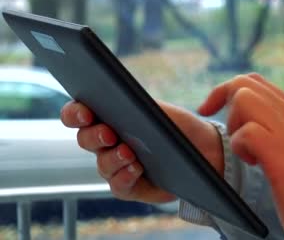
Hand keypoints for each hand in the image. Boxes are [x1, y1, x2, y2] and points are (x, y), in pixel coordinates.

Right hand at [60, 100, 223, 202]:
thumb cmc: (176, 126)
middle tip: (109, 133)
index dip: (75, 113)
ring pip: (102, 164)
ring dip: (113, 158)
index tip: (85, 112)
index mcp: (108, 119)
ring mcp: (116, 167)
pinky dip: (124, 177)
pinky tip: (136, 169)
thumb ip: (133, 105)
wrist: (204, 149)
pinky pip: (118, 185)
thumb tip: (115, 100)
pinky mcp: (130, 186)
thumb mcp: (156, 110)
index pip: (78, 114)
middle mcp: (107, 144)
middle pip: (85, 139)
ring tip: (129, 153)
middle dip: (94, 135)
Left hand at [199, 73, 283, 239]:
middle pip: (245, 83)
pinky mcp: (281, 154)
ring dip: (234, 124)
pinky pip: (246, 131)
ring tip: (248, 151)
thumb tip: (245, 118)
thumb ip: (277, 127)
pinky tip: (254, 163)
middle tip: (223, 130)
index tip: (210, 109)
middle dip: (221, 102)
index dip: (227, 91)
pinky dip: (240, 146)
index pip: (256, 82)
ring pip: (243, 99)